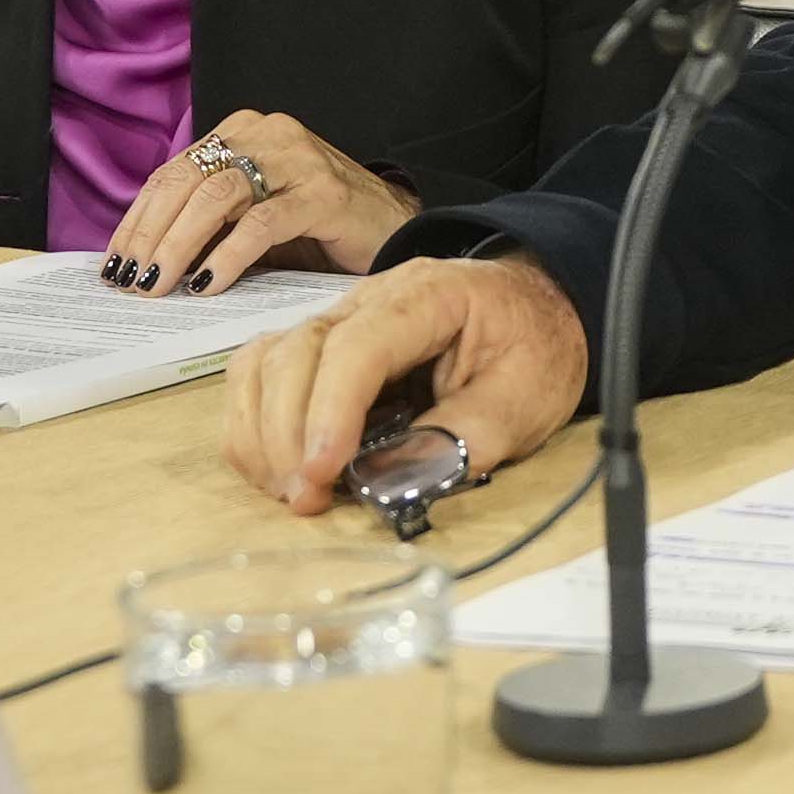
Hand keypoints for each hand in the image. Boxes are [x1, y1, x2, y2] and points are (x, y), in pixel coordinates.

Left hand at [95, 109, 408, 292]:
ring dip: (179, 246)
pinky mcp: (326, 193)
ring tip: (160, 286)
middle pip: (188, 181)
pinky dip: (229, 255)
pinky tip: (209, 283)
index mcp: (243, 133)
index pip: (173, 173)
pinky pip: (263, 222)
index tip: (114, 263)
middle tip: (130, 282)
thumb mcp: (252, 217)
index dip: (138, 219)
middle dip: (150, 236)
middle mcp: (268, 135)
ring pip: (218, 198)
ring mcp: (299, 159)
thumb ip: (207, 225)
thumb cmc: (318, 228)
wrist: (396, 228)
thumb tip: (142, 264)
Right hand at [219, 254, 589, 516]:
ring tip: (293, 491)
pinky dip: (254, 426)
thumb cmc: (533, 350)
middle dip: (287, 433)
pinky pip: (260, 376)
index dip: (331, 411)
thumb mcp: (524, 400)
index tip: (323, 474)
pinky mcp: (319, 348)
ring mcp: (337, 318)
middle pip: (296, 350)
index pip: (359, 346)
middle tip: (308, 498)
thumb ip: (461, 438)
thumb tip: (388, 481)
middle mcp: (369, 297)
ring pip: (264, 361)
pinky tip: (280, 470)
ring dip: (262, 433)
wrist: (539, 311)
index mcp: (429, 295)